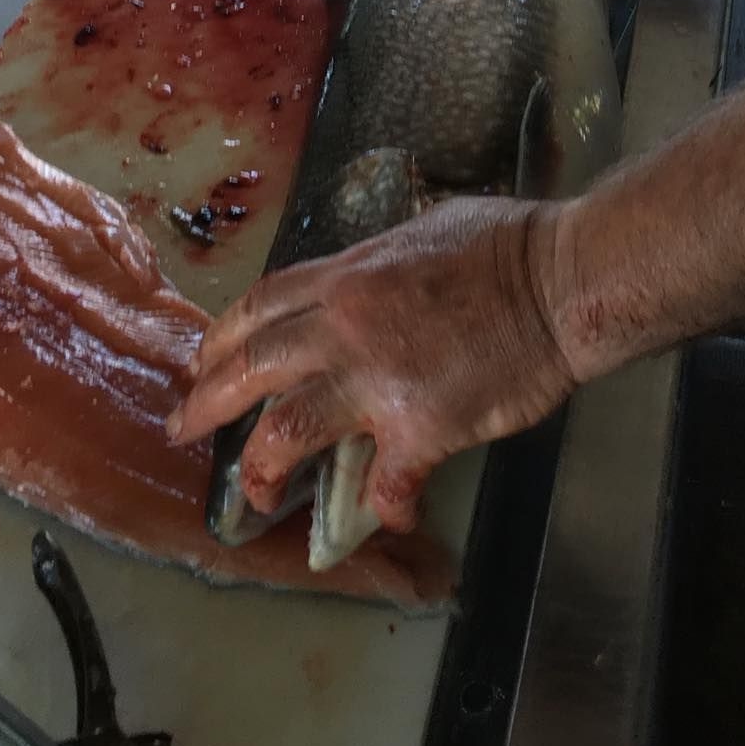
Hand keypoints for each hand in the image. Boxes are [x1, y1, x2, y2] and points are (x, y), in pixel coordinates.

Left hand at [170, 199, 575, 530]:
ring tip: (254, 495)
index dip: (223, 337)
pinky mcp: (419, 428)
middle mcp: (345, 326)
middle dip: (207, 403)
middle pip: (252, 367)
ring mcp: (377, 380)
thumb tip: (368, 281)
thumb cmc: (507, 244)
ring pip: (286, 431)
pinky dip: (384, 505)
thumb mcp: (424, 232)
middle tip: (183, 428)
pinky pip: (385, 483)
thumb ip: (380, 265)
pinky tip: (390, 513)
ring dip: (262, 469)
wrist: (560, 281)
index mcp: (347, 276)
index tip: (202, 362)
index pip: (261, 306)